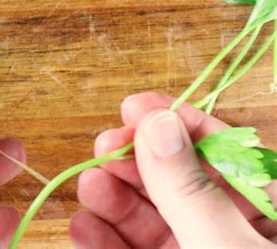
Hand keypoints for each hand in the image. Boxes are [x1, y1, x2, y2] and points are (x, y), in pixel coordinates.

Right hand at [70, 92, 276, 247]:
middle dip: (134, 161)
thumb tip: (156, 124)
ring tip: (89, 184)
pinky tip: (83, 226)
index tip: (135, 107)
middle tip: (105, 147)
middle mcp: (226, 225)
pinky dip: (103, 240)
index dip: (176, 122)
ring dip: (112, 198)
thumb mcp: (230, 245)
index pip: (219, 149)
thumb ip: (192, 191)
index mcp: (266, 208)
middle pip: (173, 179)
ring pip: (146, 215)